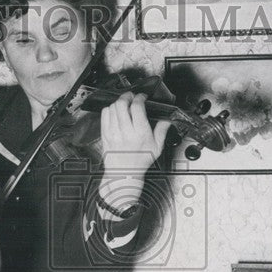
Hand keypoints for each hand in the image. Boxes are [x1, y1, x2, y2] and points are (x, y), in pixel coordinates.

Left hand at [99, 92, 170, 206]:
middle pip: (122, 104)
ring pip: (112, 108)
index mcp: (140, 133)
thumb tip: (166, 121)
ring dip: (119, 103)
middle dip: (127, 97)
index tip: (142, 97)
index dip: (140, 98)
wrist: (124, 173)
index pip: (137, 107)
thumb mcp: (156, 148)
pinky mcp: (105, 134)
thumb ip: (162, 131)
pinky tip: (114, 112)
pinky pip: (104, 115)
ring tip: (124, 105)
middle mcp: (125, 131)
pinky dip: (109, 110)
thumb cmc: (139, 162)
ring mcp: (113, 132)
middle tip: (131, 97)